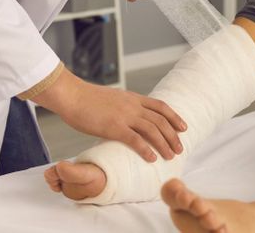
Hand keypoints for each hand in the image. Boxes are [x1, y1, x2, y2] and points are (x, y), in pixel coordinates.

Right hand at [33, 70, 186, 161]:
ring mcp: (124, 116)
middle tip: (180, 148)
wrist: (72, 95)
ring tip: (170, 156)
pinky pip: (135, 140)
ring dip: (164, 144)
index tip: (183, 127)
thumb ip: (123, 106)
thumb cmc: (86, 99)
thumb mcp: (112, 98)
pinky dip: (146, 150)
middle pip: (160, 120)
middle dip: (173, 135)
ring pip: (152, 130)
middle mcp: (132, 106)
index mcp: (133, 98)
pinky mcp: (113, 127)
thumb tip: (129, 117)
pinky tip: (152, 158)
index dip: (174, 117)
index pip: (160, 106)